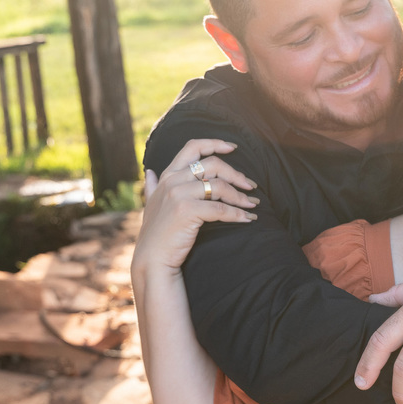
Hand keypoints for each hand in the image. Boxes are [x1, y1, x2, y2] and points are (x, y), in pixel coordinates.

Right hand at [132, 139, 257, 277]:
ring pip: (219, 186)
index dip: (215, 143)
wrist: (151, 259)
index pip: (192, 147)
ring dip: (240, 196)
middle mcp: (172, 181)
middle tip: (251, 186)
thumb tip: (150, 171)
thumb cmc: (156, 234)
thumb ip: (152, 187)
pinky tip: (247, 219)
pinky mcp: (186, 211)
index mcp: (167, 175)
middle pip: (213, 164)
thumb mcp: (151, 204)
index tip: (234, 147)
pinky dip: (238, 214)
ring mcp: (178, 195)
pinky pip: (220, 208)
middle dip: (236, 174)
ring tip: (252, 205)